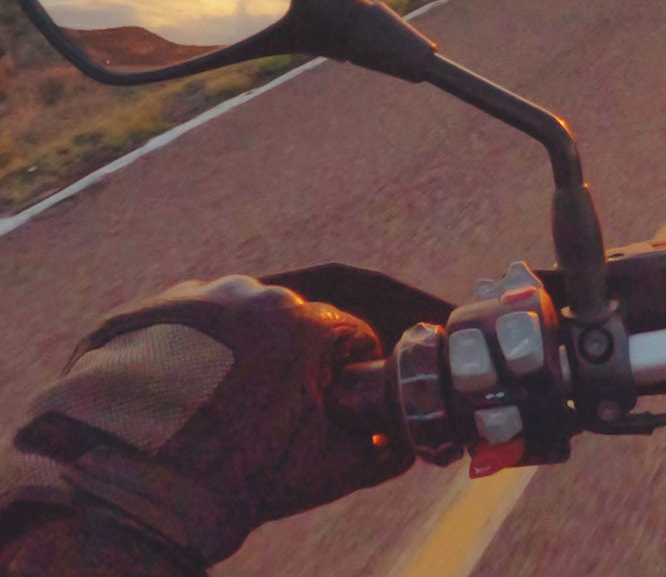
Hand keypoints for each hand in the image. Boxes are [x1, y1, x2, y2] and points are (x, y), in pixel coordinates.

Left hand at [0, 276, 409, 565]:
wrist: (134, 490)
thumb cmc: (239, 478)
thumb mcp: (331, 468)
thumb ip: (389, 449)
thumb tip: (410, 441)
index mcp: (304, 323)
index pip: (350, 335)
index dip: (349, 375)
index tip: (331, 407)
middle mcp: (252, 295)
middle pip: (294, 323)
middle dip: (293, 362)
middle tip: (273, 415)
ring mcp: (194, 298)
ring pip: (241, 318)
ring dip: (245, 351)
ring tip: (225, 405)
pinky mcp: (146, 310)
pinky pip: (191, 321)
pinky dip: (197, 349)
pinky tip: (188, 392)